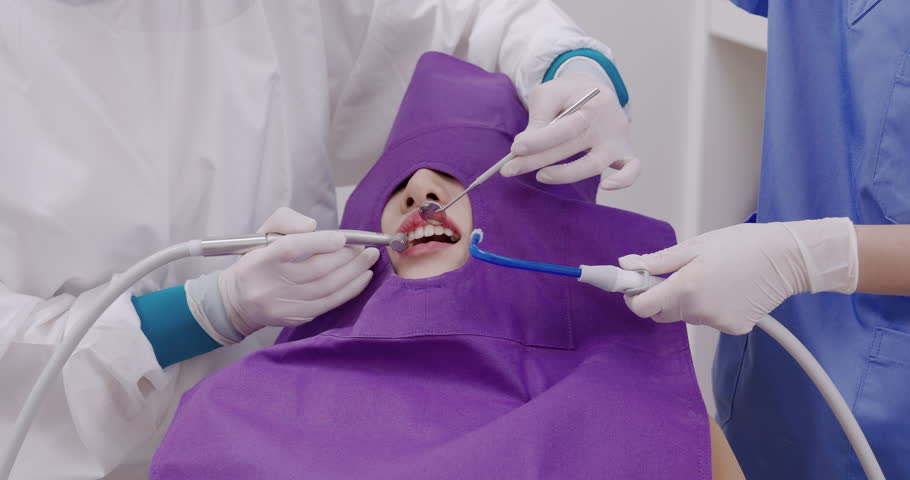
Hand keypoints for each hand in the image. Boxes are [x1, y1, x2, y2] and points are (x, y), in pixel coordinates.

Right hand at [219, 207, 378, 335]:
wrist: (238, 301)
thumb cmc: (257, 261)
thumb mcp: (263, 233)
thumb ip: (286, 221)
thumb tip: (313, 227)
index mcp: (260, 260)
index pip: (290, 248)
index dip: (320, 242)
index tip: (343, 238)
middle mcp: (270, 285)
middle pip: (316, 271)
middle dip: (347, 258)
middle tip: (364, 247)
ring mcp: (283, 305)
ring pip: (327, 289)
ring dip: (354, 273)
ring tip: (369, 259)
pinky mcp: (295, 318)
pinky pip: (329, 304)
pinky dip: (350, 290)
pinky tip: (362, 278)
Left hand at [501, 72, 638, 188]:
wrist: (593, 89)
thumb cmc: (566, 95)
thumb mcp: (548, 94)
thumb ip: (538, 118)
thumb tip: (523, 148)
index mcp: (591, 101)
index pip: (564, 127)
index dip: (539, 141)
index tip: (515, 149)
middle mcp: (608, 121)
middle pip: (573, 147)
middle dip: (537, 160)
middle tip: (509, 170)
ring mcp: (618, 139)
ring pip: (596, 164)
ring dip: (566, 174)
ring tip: (540, 176)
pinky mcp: (625, 153)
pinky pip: (633, 170)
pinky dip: (623, 181)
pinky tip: (605, 187)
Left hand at [618, 218, 857, 334]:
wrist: (788, 258)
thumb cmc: (743, 245)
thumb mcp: (695, 246)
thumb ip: (658, 261)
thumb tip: (628, 266)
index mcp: (685, 288)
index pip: (642, 307)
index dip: (635, 296)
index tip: (636, 283)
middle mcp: (699, 311)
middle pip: (662, 313)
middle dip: (660, 296)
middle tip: (676, 273)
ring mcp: (717, 322)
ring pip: (686, 316)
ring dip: (688, 300)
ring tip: (711, 276)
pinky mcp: (733, 328)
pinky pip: (709, 320)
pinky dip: (710, 307)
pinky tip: (727, 289)